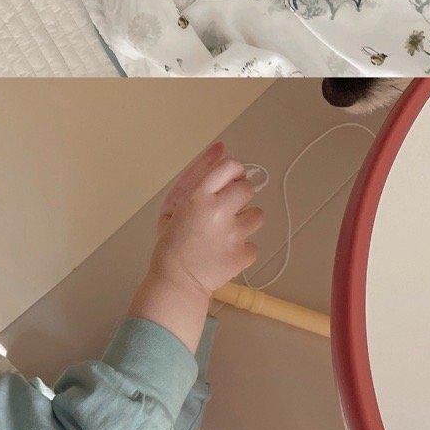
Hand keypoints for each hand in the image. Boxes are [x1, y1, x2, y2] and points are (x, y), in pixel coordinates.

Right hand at [138, 132, 265, 353]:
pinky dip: (243, 250)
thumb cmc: (171, 242)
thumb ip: (197, 174)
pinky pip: (253, 245)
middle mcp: (218, 211)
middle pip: (248, 189)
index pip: (230, 166)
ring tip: (227, 235)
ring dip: (245, 223)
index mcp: (198, 196)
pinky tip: (226, 254)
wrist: (175, 282)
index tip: (230, 180)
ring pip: (258, 216)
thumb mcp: (173, 205)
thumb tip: (222, 147)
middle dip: (241, 197)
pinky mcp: (243, 255)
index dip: (234, 171)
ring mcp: (233, 234)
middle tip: (227, 211)